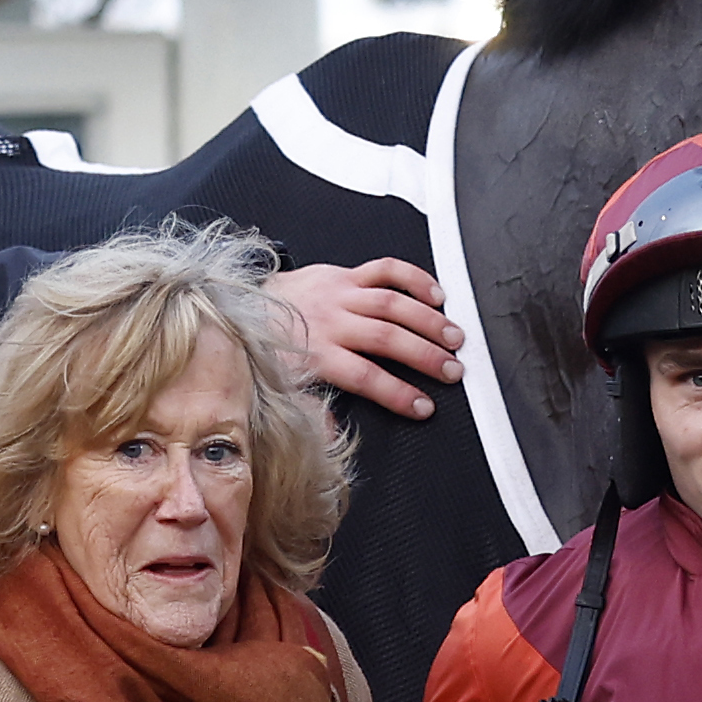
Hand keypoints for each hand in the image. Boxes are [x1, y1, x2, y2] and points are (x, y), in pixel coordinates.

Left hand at [271, 259, 465, 421]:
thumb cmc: (271, 347)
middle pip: (387, 338)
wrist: (245, 303)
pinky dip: (414, 278)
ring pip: (392, 303)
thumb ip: (309, 409)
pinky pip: (385, 269)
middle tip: (453, 370)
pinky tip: (436, 294)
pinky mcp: (345, 273)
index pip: (366, 377)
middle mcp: (332, 320)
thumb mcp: (281, 387)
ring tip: (455, 337)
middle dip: (425, 356)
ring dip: (428, 320)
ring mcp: (340, 293)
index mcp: (317, 353)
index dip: (398, 393)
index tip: (424, 407)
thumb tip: (333, 433)